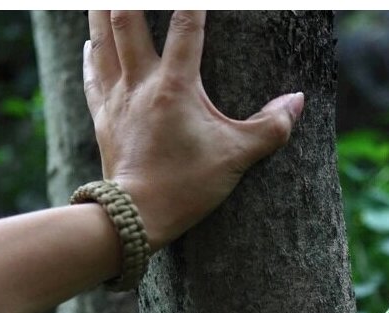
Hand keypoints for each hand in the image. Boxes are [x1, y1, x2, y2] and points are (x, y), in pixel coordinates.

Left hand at [84, 10, 303, 250]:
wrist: (137, 215)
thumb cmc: (187, 185)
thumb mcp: (237, 157)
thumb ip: (271, 128)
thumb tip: (298, 101)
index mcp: (175, 87)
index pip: (186, 26)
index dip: (194, 1)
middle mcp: (140, 84)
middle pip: (126, 20)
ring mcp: (117, 100)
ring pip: (101, 41)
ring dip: (100, 11)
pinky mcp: (103, 120)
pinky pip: (92, 77)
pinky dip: (91, 54)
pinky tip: (90, 43)